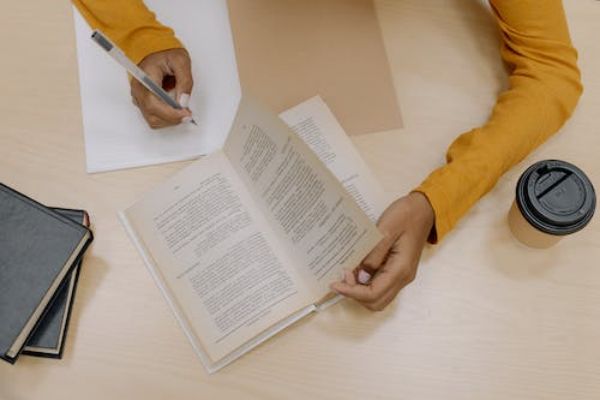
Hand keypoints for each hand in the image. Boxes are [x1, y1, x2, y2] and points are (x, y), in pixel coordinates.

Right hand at [130, 48, 192, 128]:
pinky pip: (153, 117)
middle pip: (152, 114)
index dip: (169, 113)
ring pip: (152, 119)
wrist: (155, 50)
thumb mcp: (181, 61)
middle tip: (188, 114)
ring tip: (183, 111)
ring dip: (170, 120)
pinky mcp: (143, 102)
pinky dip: (166, 118)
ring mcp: (139, 97)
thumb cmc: (165, 53)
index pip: (152, 103)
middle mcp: (138, 90)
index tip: (185, 114)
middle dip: (172, 118)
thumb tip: (183, 101)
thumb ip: (185, 81)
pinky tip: (175, 111)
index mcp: (144, 77)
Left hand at [331, 192, 433, 310]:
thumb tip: (360, 276)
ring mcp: (402, 275)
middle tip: (343, 274)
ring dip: (360, 291)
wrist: (424, 209)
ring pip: (378, 297)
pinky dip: (366, 284)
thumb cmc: (406, 215)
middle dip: (355, 294)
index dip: (351, 292)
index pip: (373, 294)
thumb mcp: (385, 230)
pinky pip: (381, 286)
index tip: (335, 283)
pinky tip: (356, 269)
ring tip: (348, 272)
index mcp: (401, 269)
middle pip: (376, 302)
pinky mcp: (398, 270)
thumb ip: (373, 255)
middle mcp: (403, 277)